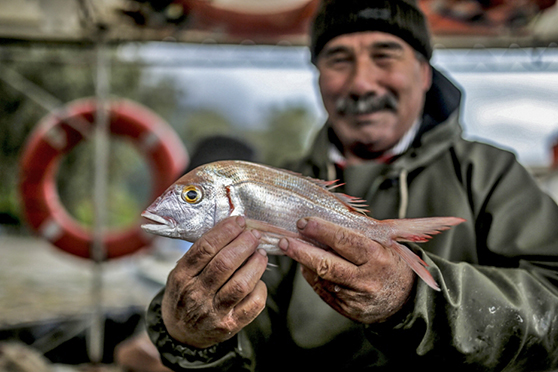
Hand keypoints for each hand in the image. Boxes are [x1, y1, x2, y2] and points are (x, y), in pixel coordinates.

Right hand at [161, 216, 267, 348]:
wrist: (181, 333)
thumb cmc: (185, 294)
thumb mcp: (182, 272)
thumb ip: (201, 253)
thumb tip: (231, 228)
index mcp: (182, 276)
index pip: (204, 248)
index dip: (225, 232)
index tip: (239, 221)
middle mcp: (197, 294)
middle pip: (224, 264)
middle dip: (244, 244)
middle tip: (254, 235)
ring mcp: (214, 311)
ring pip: (241, 284)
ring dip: (256, 264)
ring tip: (261, 253)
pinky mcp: (230, 325)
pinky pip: (252, 305)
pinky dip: (260, 288)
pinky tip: (259, 280)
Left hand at [278, 217, 414, 323]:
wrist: (405, 299)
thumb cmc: (389, 262)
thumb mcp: (382, 244)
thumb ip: (356, 233)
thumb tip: (322, 219)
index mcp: (378, 257)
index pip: (345, 241)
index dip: (322, 231)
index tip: (304, 222)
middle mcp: (367, 280)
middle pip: (327, 265)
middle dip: (302, 251)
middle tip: (285, 240)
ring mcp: (356, 298)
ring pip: (322, 279)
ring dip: (304, 263)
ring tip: (292, 249)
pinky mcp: (348, 311)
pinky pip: (323, 291)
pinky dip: (312, 277)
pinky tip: (306, 266)